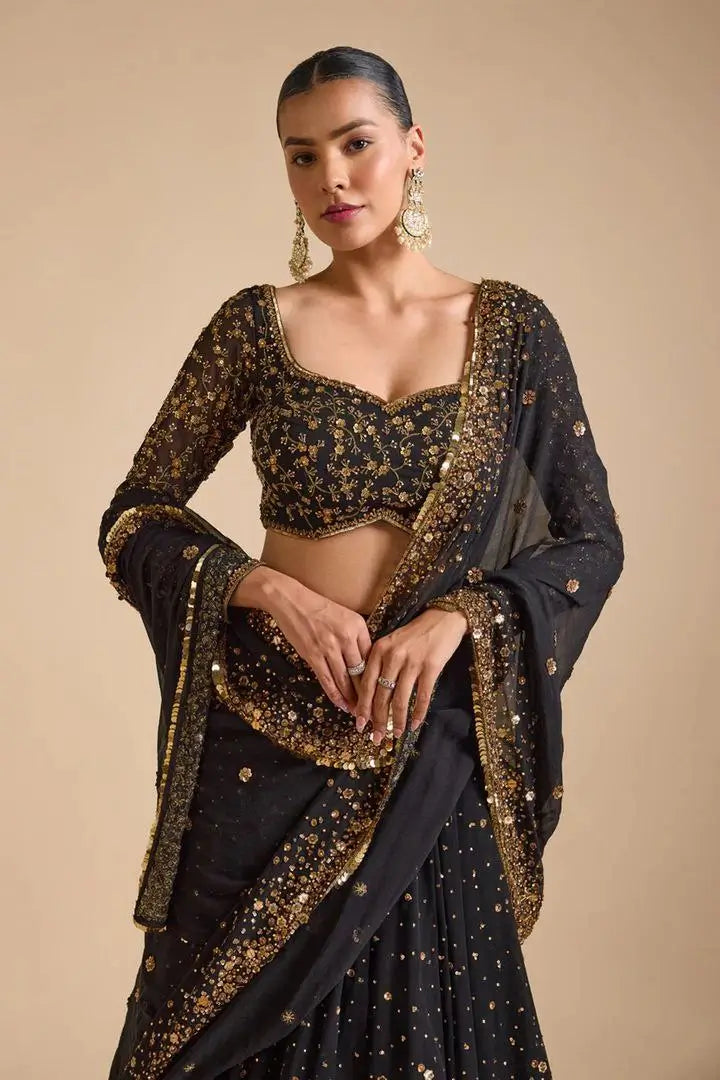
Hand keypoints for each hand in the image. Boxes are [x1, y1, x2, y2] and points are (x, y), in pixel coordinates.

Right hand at [252, 570, 370, 714]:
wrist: (292, 601)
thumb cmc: (319, 608)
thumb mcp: (346, 616)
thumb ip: (357, 637)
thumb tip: (366, 662)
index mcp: (358, 626)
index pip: (372, 657)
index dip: (378, 677)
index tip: (382, 690)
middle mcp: (346, 637)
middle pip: (361, 672)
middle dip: (368, 694)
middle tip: (374, 709)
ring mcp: (329, 647)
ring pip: (345, 680)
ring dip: (352, 699)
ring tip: (358, 712)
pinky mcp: (313, 655)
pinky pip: (327, 680)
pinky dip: (335, 695)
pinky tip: (341, 704)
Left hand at [354, 607, 468, 744]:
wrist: (443, 618)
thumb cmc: (416, 634)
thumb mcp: (392, 643)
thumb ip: (381, 665)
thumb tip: (373, 698)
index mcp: (379, 650)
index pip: (366, 684)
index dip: (363, 707)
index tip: (360, 724)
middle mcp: (393, 656)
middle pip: (381, 695)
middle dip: (378, 720)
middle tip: (376, 738)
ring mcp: (412, 661)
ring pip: (400, 699)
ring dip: (397, 721)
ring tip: (396, 734)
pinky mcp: (431, 666)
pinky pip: (422, 696)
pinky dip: (418, 713)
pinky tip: (416, 724)